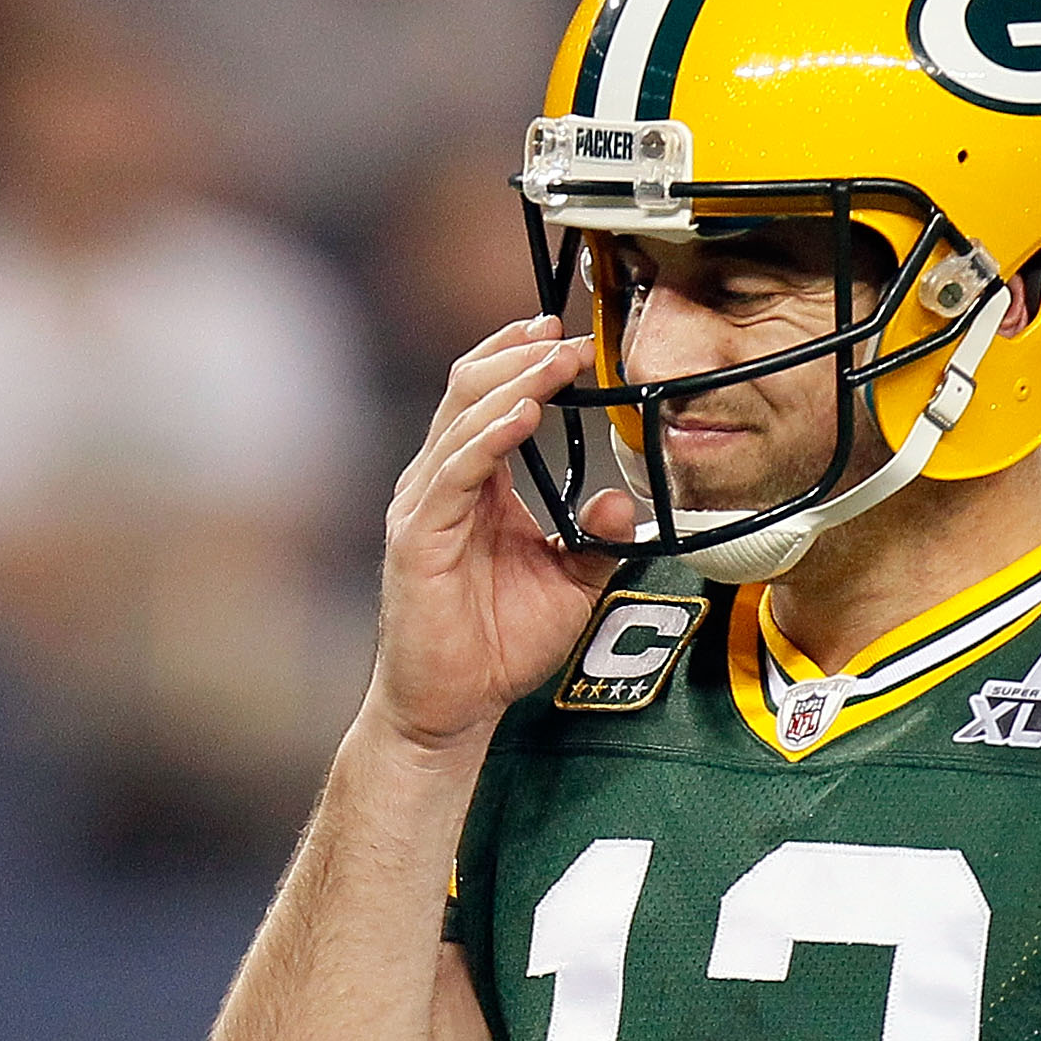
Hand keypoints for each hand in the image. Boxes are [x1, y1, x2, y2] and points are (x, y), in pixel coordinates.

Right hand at [371, 315, 639, 754]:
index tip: (571, 339)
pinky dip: (488, 440)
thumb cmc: (498, 646)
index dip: (524, 362)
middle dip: (519, 356)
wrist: (453, 707)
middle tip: (567, 334)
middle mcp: (441, 484)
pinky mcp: (416, 538)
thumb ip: (597, 540)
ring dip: (511, 384)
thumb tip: (624, 499)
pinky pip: (454, 474)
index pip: (490, 400)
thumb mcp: (570, 585)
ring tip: (554, 359)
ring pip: (462, 421)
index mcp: (474, 486)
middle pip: (470, 391)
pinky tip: (522, 416)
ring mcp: (424, 507)